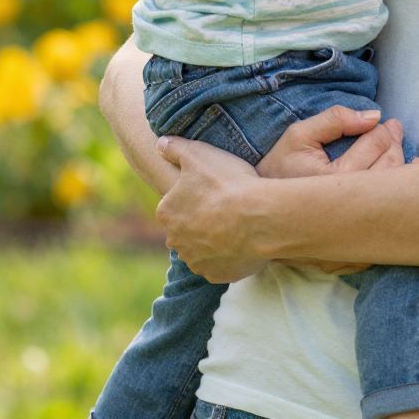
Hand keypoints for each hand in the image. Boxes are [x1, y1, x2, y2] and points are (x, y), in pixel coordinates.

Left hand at [154, 137, 270, 282]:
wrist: (259, 218)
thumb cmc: (228, 184)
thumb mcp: (199, 154)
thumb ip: (175, 148)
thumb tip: (159, 144)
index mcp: (167, 212)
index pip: (175, 205)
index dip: (195, 197)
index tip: (214, 191)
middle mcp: (175, 240)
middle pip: (187, 229)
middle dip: (201, 221)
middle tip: (226, 208)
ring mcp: (196, 261)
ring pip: (202, 249)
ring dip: (214, 240)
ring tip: (238, 225)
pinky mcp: (216, 275)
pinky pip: (220, 265)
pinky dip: (229, 256)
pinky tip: (244, 241)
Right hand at [255, 105, 408, 275]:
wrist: (259, 217)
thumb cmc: (278, 172)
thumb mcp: (298, 137)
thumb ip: (334, 120)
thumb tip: (374, 116)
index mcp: (332, 179)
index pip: (375, 144)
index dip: (383, 130)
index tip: (385, 123)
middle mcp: (347, 207)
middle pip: (391, 167)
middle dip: (396, 144)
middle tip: (394, 133)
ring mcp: (353, 229)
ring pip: (395, 193)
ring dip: (404, 168)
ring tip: (399, 152)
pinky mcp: (356, 245)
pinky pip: (390, 224)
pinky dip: (402, 202)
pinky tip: (400, 186)